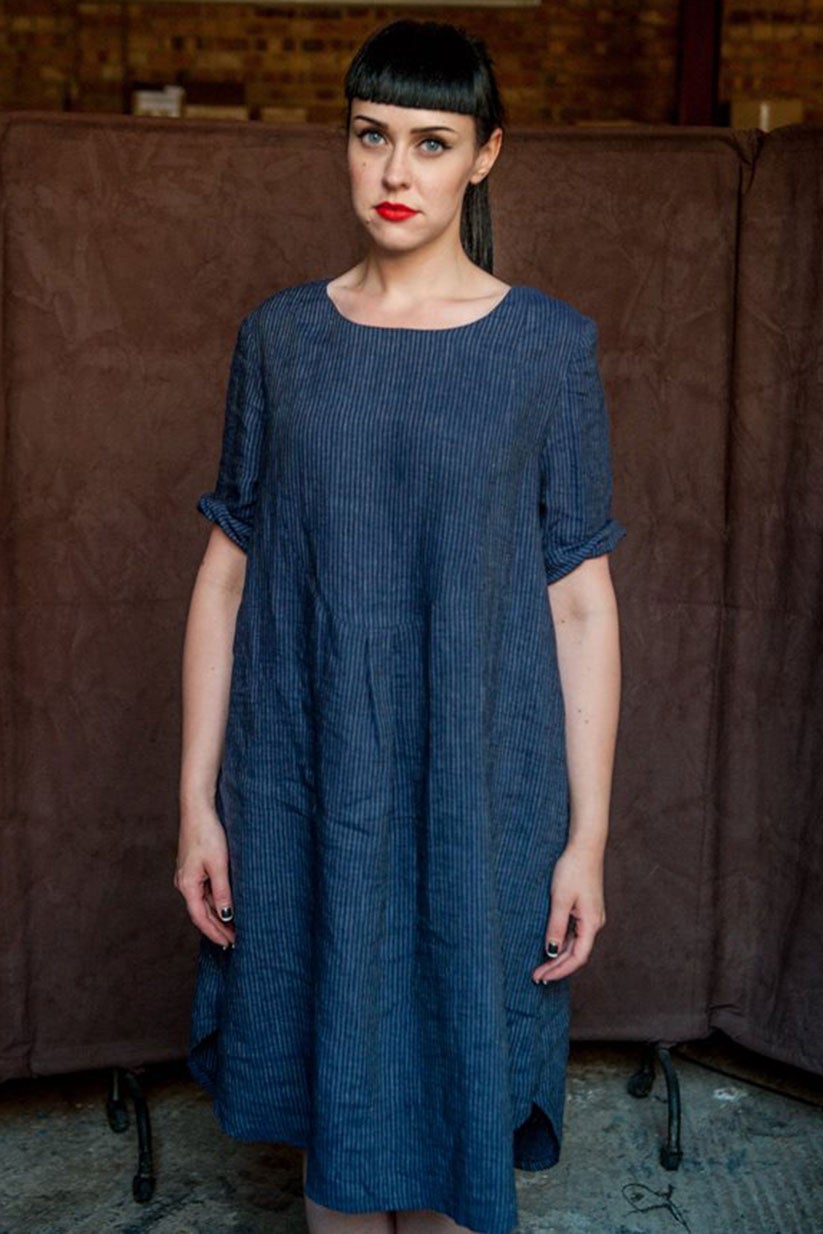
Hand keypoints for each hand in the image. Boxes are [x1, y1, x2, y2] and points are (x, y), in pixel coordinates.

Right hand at [174, 806, 235, 947]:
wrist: (197, 809)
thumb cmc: (208, 834)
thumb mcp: (219, 865)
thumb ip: (222, 891)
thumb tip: (226, 915)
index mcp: (187, 885)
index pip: (200, 918)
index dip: (215, 933)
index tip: (229, 943)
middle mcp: (184, 883)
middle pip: (200, 913)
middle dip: (217, 928)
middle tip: (234, 941)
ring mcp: (187, 875)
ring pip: (201, 903)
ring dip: (216, 916)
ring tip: (232, 928)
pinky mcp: (193, 868)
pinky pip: (203, 892)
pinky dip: (214, 903)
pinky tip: (224, 906)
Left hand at [531, 842, 605, 983]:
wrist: (585, 847)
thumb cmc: (573, 869)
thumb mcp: (560, 899)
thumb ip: (556, 927)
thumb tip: (551, 951)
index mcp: (592, 923)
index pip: (578, 957)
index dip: (560, 970)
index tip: (542, 977)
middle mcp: (595, 923)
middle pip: (577, 954)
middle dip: (557, 967)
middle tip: (537, 977)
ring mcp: (591, 916)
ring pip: (576, 944)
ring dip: (559, 957)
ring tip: (541, 966)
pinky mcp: (586, 909)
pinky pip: (575, 933)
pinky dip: (563, 944)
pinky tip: (551, 947)